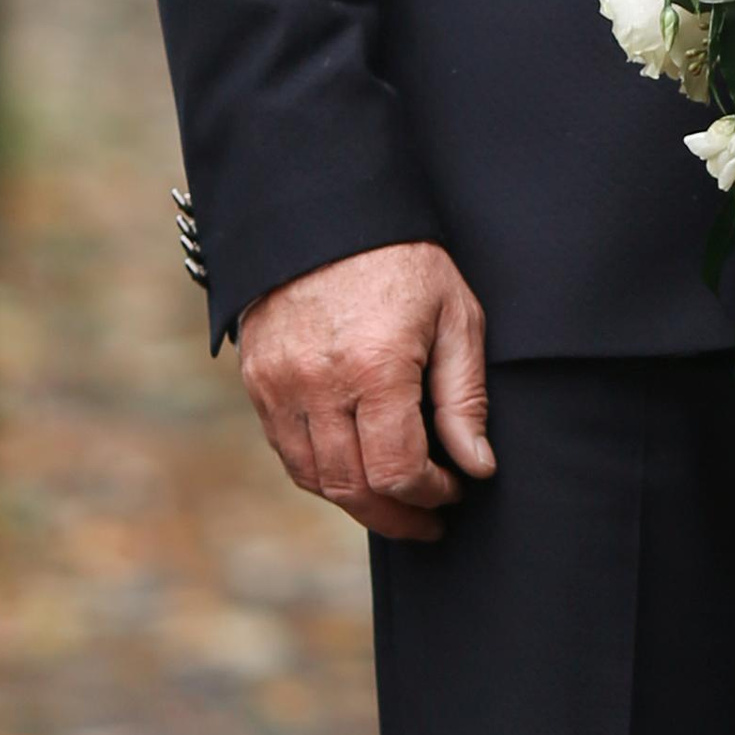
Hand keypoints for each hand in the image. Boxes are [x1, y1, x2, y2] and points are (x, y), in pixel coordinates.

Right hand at [237, 242, 493, 543]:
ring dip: (358, 501)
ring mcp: (279, 385)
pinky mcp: (257, 381)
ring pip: (315, 478)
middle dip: (397, 515)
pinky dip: (322, 474)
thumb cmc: (403, 261)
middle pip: (353, 487)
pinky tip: (356, 470)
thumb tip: (476, 466)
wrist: (325, 213)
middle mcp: (318, 384)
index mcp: (375, 367)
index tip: (455, 489)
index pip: (397, 470)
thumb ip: (464, 397)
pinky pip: (287, 451)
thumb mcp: (455, 317)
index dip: (430, 494)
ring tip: (396, 502)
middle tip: (428, 520)